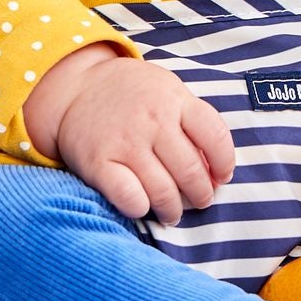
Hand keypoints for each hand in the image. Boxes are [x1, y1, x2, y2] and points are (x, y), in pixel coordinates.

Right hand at [27, 47, 236, 225]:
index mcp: (175, 100)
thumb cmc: (131, 94)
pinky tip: (142, 207)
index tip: (221, 177)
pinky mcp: (98, 162)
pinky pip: (129, 198)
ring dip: (173, 210)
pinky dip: (140, 208)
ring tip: (173, 213)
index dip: (224, 163)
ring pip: (163, 192)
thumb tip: (214, 171)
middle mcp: (152, 121)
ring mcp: (125, 142)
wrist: (77, 86)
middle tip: (199, 201)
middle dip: (201, 195)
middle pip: (191, 171)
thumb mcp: (167, 91)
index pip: (215, 137)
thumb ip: (192, 122)